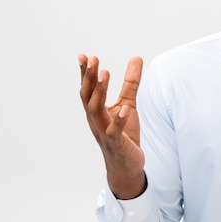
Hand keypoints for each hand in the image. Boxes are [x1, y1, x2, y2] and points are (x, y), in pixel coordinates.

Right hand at [79, 54, 146, 198]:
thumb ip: (131, 82)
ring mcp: (104, 132)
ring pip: (96, 111)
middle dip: (89, 77)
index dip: (85, 73)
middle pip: (88, 96)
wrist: (127, 165)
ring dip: (100, 92)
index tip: (84, 56)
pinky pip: (115, 132)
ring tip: (106, 73)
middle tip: (93, 59)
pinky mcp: (117, 144)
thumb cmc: (124, 134)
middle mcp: (95, 120)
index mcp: (96, 111)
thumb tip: (136, 57)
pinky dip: (119, 120)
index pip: (88, 89)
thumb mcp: (128, 104)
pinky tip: (124, 109)